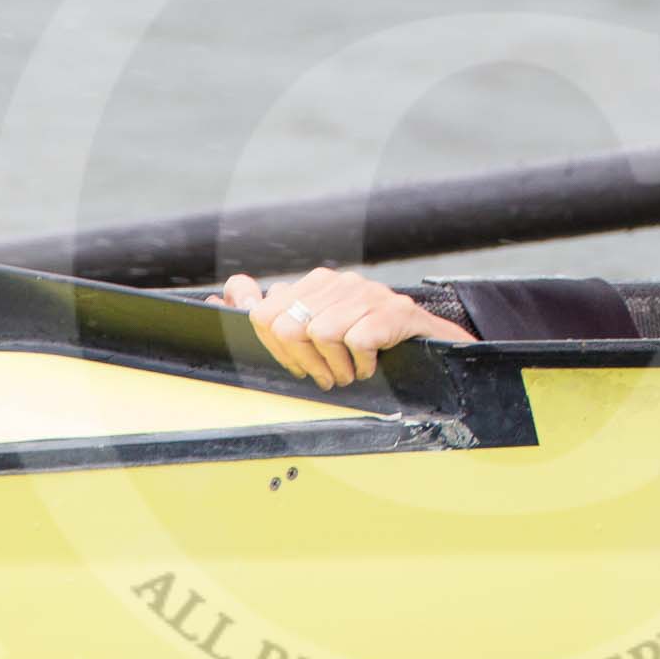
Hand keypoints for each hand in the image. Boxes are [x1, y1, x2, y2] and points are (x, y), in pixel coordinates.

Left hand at [207, 267, 474, 389]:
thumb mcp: (318, 330)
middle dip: (304, 362)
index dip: (277, 350)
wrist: (433, 350)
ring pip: (321, 334)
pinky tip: (373, 365)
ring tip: (351, 372)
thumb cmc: (370, 346)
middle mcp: (340, 282)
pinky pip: (358, 340)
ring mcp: (369, 294)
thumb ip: (270, 311)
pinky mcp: (395, 311)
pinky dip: (363, 364)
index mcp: (317, 284)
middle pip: (287, 327)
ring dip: (337, 367)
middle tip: (328, 376)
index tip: (300, 366)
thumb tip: (226, 294)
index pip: (265, 315)